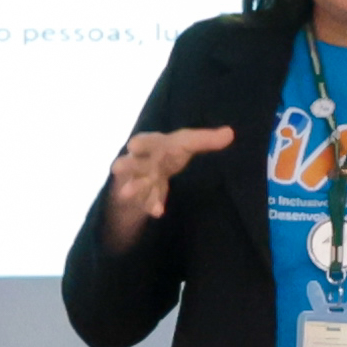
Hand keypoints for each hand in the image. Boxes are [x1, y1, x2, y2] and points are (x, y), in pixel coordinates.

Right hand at [102, 123, 232, 239]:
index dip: (140, 143)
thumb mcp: (187, 142)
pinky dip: (151, 205)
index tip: (133, 145)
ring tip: (126, 195)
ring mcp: (141, 178)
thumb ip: (205, 140)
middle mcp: (143, 160)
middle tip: (116, 168)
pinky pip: (147, 200)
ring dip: (133, 189)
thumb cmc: (169, 150)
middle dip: (127, 165)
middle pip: (134, 163)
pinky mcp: (145, 194)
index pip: (145, 141)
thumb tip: (230, 133)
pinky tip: (157, 213)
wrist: (151, 164)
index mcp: (152, 143)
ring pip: (135, 183)